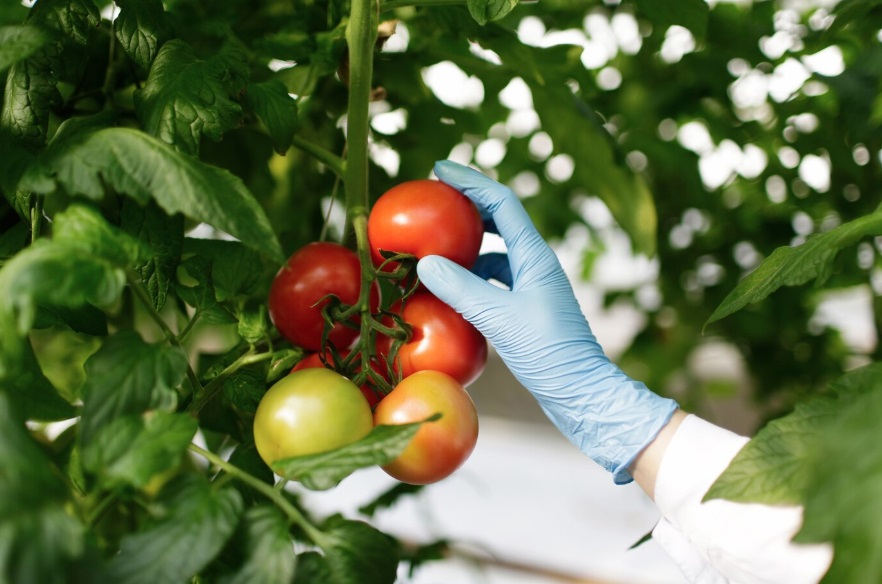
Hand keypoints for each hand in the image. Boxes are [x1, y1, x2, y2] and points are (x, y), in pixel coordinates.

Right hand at [417, 160, 677, 483]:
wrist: (582, 393)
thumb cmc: (548, 353)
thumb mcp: (499, 319)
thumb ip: (461, 289)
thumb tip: (425, 262)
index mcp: (535, 257)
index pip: (502, 203)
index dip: (471, 182)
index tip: (440, 170)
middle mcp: (535, 265)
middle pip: (500, 221)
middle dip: (468, 208)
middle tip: (433, 202)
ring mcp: (533, 287)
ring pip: (496, 253)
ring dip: (468, 245)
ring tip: (435, 246)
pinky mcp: (527, 309)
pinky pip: (495, 281)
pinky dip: (472, 277)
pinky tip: (451, 290)